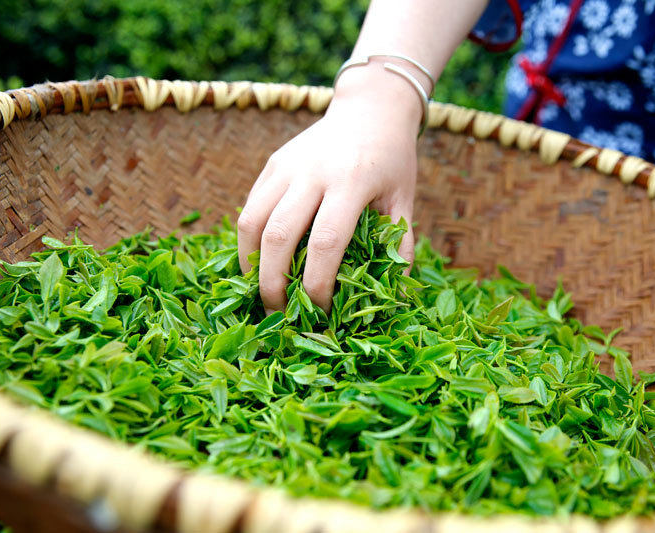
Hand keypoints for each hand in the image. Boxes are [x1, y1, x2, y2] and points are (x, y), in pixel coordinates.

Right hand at [237, 64, 420, 314]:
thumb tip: (391, 292)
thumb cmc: (392, 159)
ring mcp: (287, 166)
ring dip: (251, 263)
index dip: (317, 284)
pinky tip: (259, 263)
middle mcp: (313, 172)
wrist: (371, 108)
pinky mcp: (273, 164)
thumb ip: (398, 243)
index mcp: (351, 182)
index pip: (326, 242)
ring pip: (252, 220)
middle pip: (278, 236)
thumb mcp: (405, 198)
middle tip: (280, 314)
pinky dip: (249, 240)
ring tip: (261, 291)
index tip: (321, 310)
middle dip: (273, 283)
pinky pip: (250, 206)